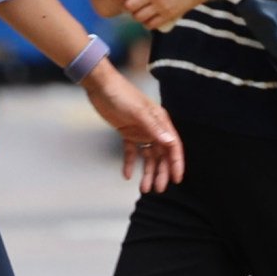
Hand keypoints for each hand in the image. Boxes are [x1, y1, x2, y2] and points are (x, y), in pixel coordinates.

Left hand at [85, 67, 184, 193]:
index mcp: (160, 121)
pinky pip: (131, 151)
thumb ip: (154, 128)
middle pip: (161, 154)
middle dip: (161, 172)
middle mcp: (153, 127)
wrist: (100, 86)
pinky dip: (129, 163)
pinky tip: (126, 176)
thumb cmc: (121, 95)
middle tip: (158, 189)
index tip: (176, 179)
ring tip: (143, 188)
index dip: (176, 163)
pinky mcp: (126, 132)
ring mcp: (140, 131)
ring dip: (146, 172)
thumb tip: (170, 143)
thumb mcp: (138, 112)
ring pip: (147, 156)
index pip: (172, 145)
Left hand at [114, 0, 204, 30]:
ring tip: (137, 11)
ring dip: (135, 15)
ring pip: (139, 17)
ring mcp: (161, 6)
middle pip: (130, 6)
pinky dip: (146, 23)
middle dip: (126, 5)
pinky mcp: (169, 15)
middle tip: (127, 3)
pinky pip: (151, 24)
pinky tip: (146, 18)